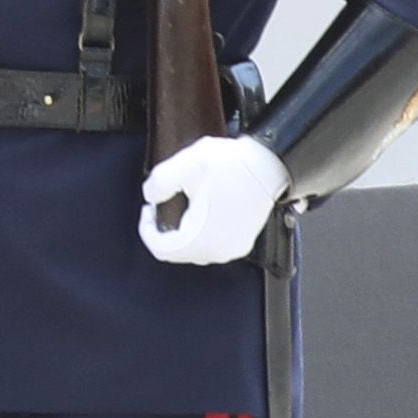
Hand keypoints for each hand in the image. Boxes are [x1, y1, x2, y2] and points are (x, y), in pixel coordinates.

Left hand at [141, 131, 290, 266]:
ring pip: (195, 250)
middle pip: (177, 252)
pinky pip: (212, 245)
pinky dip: (199, 233)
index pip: (161, 249)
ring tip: (180, 207)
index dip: (147, 229)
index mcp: (203, 239)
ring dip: (182, 232)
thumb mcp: (185, 166)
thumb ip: (159, 183)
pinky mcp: (244, 241)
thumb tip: (150, 196)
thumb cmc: (236, 166)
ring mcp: (235, 247)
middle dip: (163, 231)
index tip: (149, 211)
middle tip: (161, 208)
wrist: (271, 165)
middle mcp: (220, 250)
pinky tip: (199, 211)